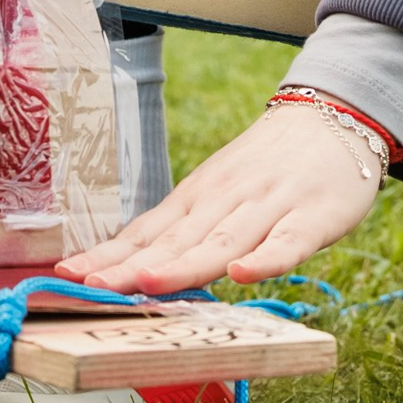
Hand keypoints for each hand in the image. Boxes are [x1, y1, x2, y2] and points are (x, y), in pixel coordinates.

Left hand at [59, 103, 381, 293]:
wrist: (334, 116)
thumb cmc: (268, 165)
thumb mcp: (218, 189)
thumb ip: (184, 230)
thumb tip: (129, 265)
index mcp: (198, 198)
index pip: (146, 232)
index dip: (109, 256)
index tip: (68, 275)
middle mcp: (225, 201)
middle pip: (175, 241)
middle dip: (132, 267)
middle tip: (92, 287)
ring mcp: (268, 207)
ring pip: (223, 242)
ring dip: (185, 265)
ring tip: (148, 283)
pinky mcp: (313, 217)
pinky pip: (288, 243)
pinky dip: (266, 260)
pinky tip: (244, 275)